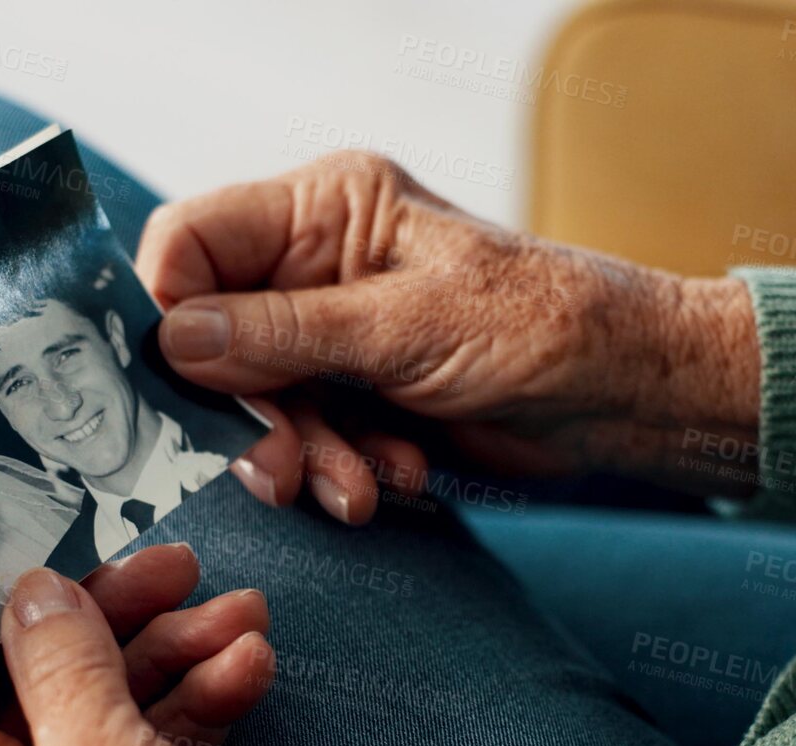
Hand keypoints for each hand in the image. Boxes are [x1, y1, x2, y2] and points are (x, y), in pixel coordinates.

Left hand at [0, 548, 369, 745]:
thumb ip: (64, 665)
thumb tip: (35, 593)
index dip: (9, 604)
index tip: (64, 547)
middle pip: (33, 683)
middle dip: (119, 624)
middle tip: (176, 569)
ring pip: (100, 711)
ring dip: (173, 658)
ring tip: (240, 617)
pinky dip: (192, 708)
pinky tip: (244, 671)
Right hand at [136, 151, 760, 524]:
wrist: (625, 396)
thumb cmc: (545, 326)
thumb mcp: (409, 326)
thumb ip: (285, 333)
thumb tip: (174, 341)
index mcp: (327, 208)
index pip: (192, 242)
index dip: (170, 312)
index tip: (184, 384)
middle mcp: (317, 266)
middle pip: (214, 337)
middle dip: (250, 412)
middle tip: (280, 468)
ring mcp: (336, 334)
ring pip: (257, 402)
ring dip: (304, 456)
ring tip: (360, 487)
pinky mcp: (358, 396)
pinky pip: (306, 439)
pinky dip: (341, 469)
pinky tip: (396, 476)